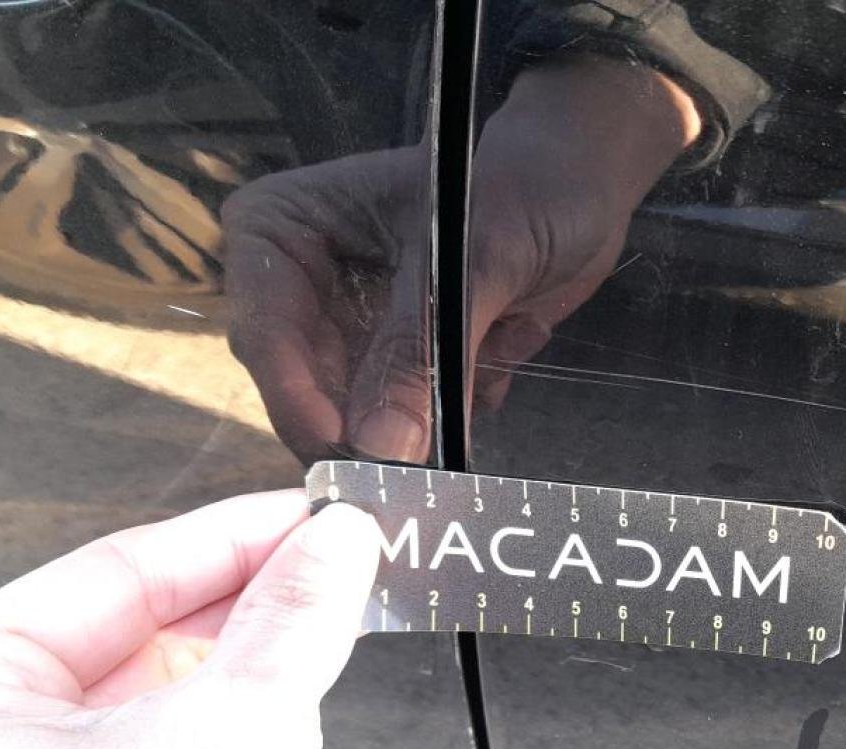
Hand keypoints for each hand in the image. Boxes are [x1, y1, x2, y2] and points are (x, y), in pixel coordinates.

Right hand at [222, 56, 698, 464]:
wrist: (581, 189)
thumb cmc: (520, 189)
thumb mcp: (469, 262)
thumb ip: (419, 350)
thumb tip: (381, 446)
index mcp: (285, 228)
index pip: (264, 328)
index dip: (295, 394)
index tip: (344, 445)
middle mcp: (301, 287)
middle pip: (299, 387)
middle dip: (364, 423)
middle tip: (414, 462)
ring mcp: (348, 330)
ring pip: (353, 415)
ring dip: (423, 412)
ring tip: (486, 356)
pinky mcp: (396, 364)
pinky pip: (405, 420)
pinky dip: (455, 405)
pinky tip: (500, 349)